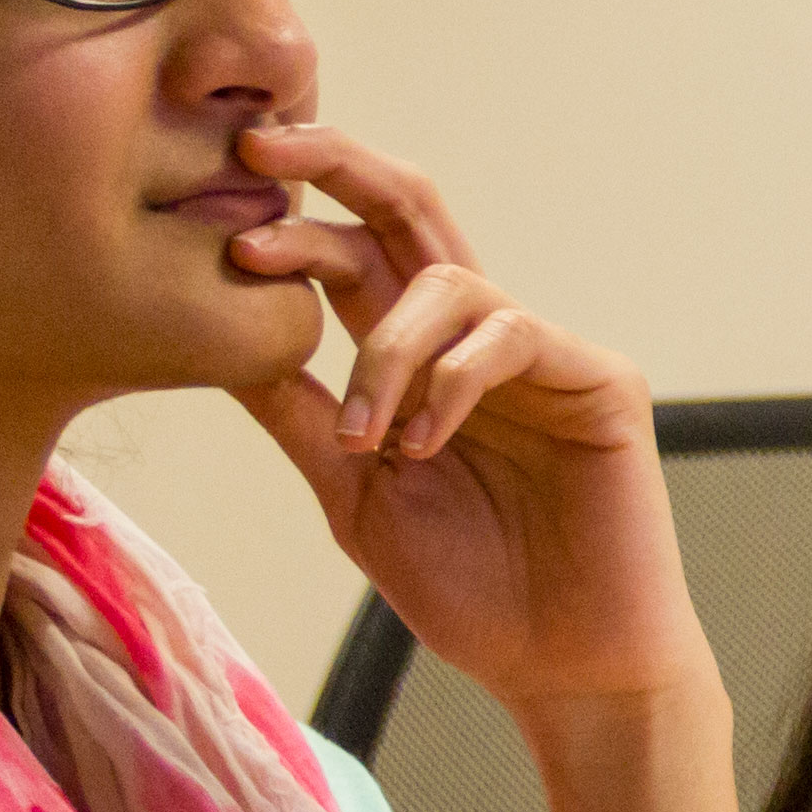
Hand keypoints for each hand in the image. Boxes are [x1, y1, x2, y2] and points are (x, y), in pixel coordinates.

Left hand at [220, 120, 712, 715]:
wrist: (564, 666)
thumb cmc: (469, 589)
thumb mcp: (350, 494)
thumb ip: (299, 414)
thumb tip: (213, 336)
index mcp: (417, 357)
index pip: (355, 250)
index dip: (290, 217)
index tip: (212, 214)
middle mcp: (476, 336)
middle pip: (408, 208)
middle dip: (334, 164)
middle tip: (259, 146)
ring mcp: (541, 350)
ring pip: (446, 277)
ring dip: (381, 347)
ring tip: (363, 437)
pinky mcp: (598, 378)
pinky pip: (510, 333)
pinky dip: (450, 381)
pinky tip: (424, 445)